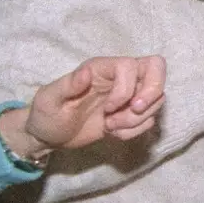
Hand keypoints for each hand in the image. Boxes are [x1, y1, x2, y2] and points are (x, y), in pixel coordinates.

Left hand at [0, 57, 166, 160]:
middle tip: (134, 111)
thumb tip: (85, 72)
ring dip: (137, 119)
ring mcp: (130, 93)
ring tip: (111, 127)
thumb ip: (66, 85)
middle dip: (151, 94)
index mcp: (100, 68)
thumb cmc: (46, 115)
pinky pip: (150, 118)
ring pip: (157, 98)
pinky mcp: (133, 111)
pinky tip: (115, 133)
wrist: (50, 137)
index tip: (108, 109)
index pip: (131, 66)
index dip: (126, 89)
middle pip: (157, 68)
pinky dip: (136, 130)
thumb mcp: (48, 101)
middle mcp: (120, 76)